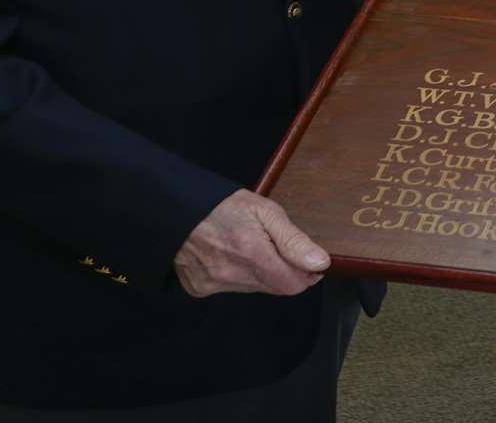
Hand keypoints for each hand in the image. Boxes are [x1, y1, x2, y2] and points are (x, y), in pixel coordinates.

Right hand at [173, 189, 328, 296]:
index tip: (311, 264)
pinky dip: (237, 276)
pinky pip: (230, 289)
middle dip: (285, 272)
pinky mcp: (199, 288)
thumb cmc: (222, 205)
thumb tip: (320, 262)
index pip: (293, 285)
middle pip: (275, 288)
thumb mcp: (265, 211)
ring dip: (261, 274)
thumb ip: (293, 240)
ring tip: (250, 248)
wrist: (176, 209)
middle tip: (279, 249)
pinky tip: (230, 256)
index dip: (307, 276)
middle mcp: (233, 275)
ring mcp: (214, 284)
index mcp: (252, 254)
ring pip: (254, 289)